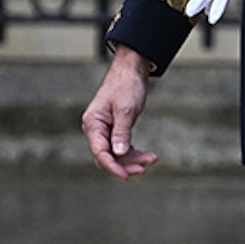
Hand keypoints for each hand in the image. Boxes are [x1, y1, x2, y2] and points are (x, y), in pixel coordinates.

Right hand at [81, 46, 158, 179]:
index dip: (113, 166)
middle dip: (125, 165)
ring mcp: (106, 130)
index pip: (99, 152)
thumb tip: (118, 154)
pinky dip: (134, 152)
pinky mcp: (116, 128)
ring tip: (152, 160)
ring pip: (117, 154)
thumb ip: (121, 132)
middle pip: (107, 156)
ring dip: (133, 160)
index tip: (127, 175)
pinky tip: (148, 155)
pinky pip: (123, 147)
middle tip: (144, 169)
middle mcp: (96, 129)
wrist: (133, 68)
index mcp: (93, 124)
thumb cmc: (127, 84)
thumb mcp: (126, 109)